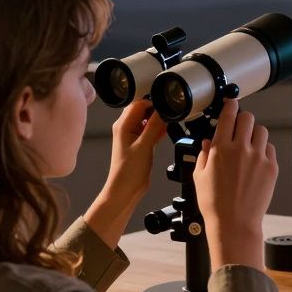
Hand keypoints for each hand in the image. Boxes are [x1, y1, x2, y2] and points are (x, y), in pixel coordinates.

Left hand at [84, 100, 168, 245]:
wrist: (126, 190)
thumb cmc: (128, 171)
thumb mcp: (144, 146)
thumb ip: (154, 126)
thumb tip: (163, 110)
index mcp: (123, 125)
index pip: (138, 103)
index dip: (152, 102)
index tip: (165, 104)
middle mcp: (126, 128)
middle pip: (143, 110)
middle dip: (157, 110)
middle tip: (168, 115)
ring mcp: (133, 136)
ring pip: (148, 120)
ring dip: (158, 121)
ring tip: (166, 126)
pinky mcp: (140, 144)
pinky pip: (150, 130)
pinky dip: (158, 130)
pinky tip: (164, 133)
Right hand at [194, 98, 277, 270]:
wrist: (234, 223)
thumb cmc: (215, 204)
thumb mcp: (199, 176)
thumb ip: (203, 154)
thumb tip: (207, 142)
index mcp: (221, 148)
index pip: (228, 115)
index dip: (230, 105)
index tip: (231, 104)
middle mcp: (241, 149)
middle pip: (247, 117)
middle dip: (242, 119)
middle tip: (239, 126)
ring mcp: (258, 157)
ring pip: (261, 130)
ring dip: (254, 133)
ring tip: (248, 144)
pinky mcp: (271, 167)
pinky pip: (270, 148)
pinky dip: (263, 149)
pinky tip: (255, 159)